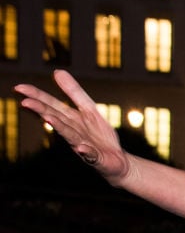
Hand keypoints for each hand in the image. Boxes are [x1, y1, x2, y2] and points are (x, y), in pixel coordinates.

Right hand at [14, 70, 131, 182]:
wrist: (117, 160)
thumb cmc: (99, 136)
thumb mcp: (89, 109)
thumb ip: (74, 92)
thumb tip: (57, 71)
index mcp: (71, 119)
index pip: (52, 105)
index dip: (37, 96)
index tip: (19, 87)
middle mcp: (73, 132)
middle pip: (57, 118)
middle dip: (42, 110)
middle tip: (25, 102)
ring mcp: (83, 145)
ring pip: (70, 135)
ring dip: (60, 127)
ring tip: (48, 118)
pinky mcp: (96, 158)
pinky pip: (90, 155)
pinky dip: (85, 151)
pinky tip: (81, 148)